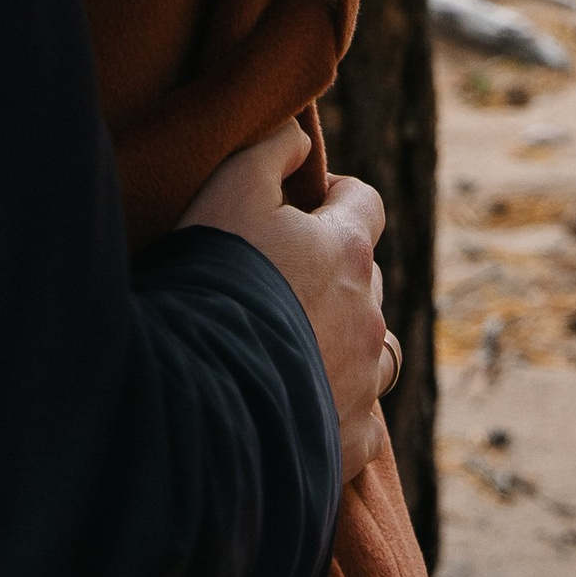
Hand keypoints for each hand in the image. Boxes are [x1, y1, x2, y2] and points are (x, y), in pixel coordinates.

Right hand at [182, 124, 396, 484]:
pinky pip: (362, 419)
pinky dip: (340, 408)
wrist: (201, 394)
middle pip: (367, 278)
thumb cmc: (214, 280)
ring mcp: (364, 382)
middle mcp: (368, 315)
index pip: (366, 202)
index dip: (337, 195)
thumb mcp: (229, 188)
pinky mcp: (350, 440)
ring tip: (300, 346)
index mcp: (346, 251)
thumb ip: (270, 149)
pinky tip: (303, 406)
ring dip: (348, 341)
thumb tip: (299, 136)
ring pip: (375, 350)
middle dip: (335, 271)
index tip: (305, 201)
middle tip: (282, 277)